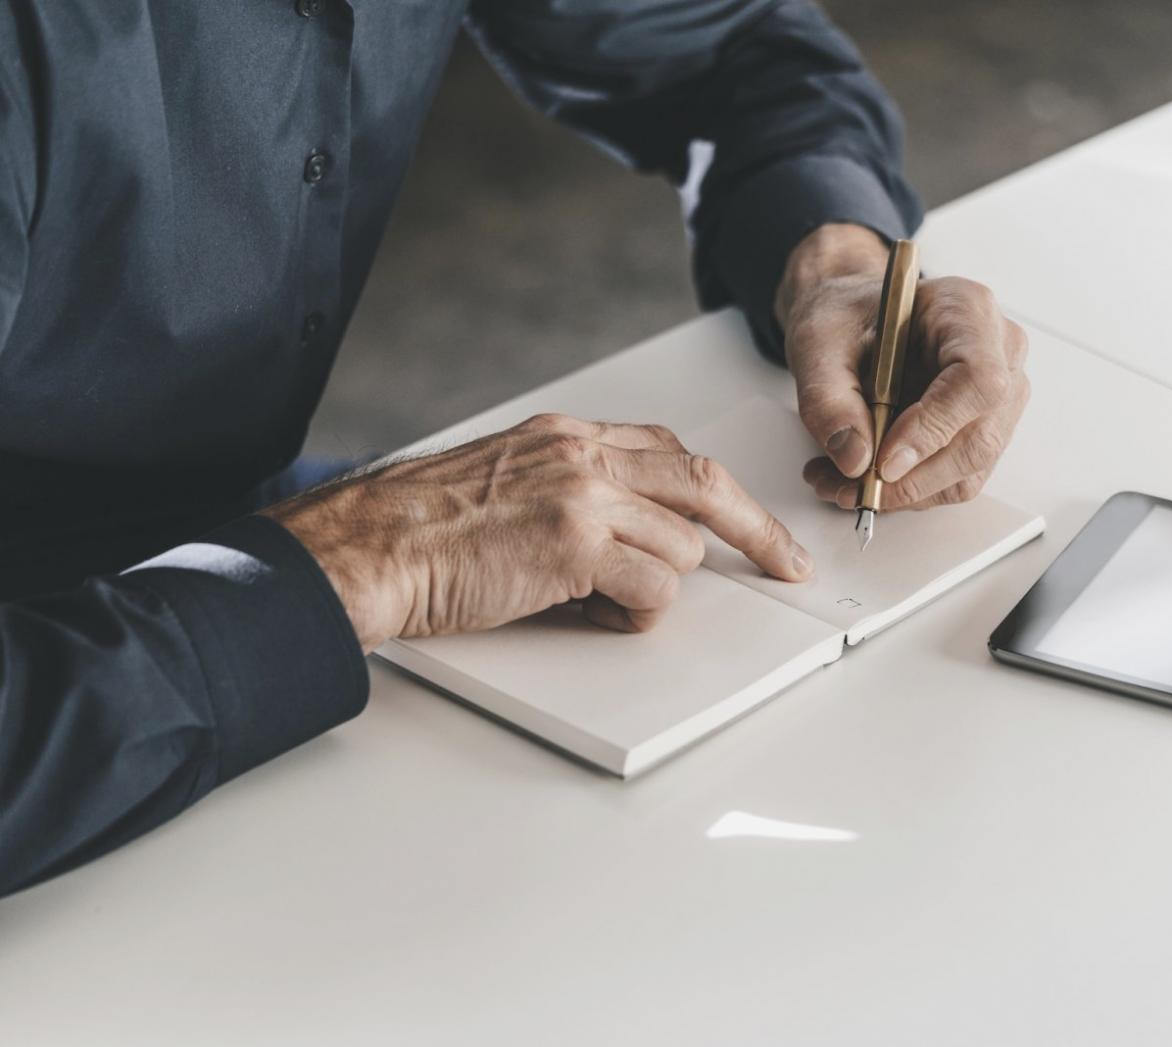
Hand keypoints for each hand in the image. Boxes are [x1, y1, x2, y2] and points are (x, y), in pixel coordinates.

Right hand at [263, 414, 812, 651]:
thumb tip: (638, 537)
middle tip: (784, 565)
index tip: (745, 522)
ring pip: (680, 548)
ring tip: (592, 602)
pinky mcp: (577, 542)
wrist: (371, 546)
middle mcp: (583, 453)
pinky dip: (631, 613)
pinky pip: (653, 588)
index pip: (671, 451)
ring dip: (652, 588)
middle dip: (754, 530)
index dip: (715, 492)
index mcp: (568, 436)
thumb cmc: (424, 530)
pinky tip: (583, 613)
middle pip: (705, 482)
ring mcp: (583, 493)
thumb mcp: (509, 483)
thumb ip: (576, 493)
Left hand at [776, 224, 1029, 510]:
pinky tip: (864, 479)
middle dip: (911, 478)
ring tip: (842, 483)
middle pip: (979, 438)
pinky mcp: (984, 430)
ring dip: (905, 491)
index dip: (934, 429)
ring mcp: (1000, 397)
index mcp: (966, 309)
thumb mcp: (817, 344)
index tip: (884, 461)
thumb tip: (855, 460)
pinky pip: (956, 478)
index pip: (977, 380)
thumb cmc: (846, 318)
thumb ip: (828, 399)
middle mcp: (999, 353)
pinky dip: (908, 491)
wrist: (853, 324)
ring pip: (969, 469)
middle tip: (850, 486)